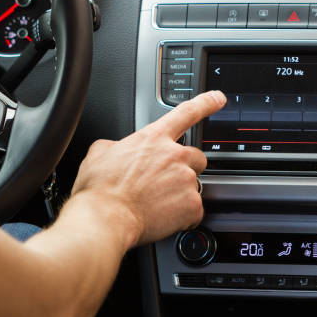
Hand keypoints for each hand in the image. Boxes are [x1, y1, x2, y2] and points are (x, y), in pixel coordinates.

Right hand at [71, 90, 225, 246]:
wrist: (105, 218)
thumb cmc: (100, 190)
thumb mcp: (98, 154)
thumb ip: (115, 145)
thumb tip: (116, 149)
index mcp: (153, 138)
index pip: (186, 113)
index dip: (205, 103)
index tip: (218, 98)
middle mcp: (174, 155)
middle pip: (196, 157)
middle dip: (185, 168)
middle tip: (165, 182)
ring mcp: (185, 179)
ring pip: (194, 185)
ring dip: (181, 193)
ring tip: (157, 204)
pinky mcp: (192, 205)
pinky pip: (195, 211)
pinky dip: (183, 216)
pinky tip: (163, 217)